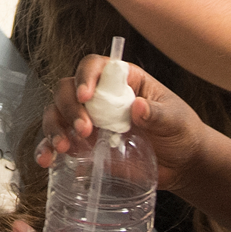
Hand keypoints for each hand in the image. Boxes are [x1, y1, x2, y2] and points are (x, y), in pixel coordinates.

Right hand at [35, 53, 214, 194]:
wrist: (182, 165)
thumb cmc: (181, 132)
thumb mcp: (175, 120)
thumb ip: (158, 114)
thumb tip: (138, 107)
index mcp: (122, 81)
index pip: (95, 66)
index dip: (86, 76)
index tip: (86, 96)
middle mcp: (100, 98)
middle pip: (68, 89)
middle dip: (69, 107)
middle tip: (84, 130)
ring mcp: (90, 121)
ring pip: (56, 113)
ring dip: (54, 127)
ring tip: (65, 147)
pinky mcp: (84, 146)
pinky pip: (58, 143)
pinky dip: (47, 149)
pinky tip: (47, 160)